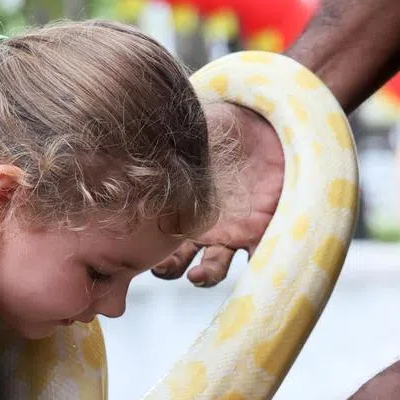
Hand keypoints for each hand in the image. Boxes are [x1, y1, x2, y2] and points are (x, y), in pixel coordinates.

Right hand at [153, 101, 284, 286]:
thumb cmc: (223, 126)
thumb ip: (168, 144)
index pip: (155, 238)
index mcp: (179, 208)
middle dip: (169, 268)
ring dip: (206, 275)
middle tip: (164, 267)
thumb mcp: (191, 132)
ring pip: (215, 266)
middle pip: (179, 261)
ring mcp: (232, 233)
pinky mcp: (262, 230)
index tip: (137, 252)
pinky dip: (257, 265)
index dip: (145, 249)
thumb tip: (135, 142)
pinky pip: (260, 255)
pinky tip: (250, 266)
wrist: (265, 123)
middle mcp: (202, 228)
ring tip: (197, 276)